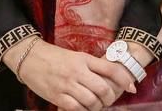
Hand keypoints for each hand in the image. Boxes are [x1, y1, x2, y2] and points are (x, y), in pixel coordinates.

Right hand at [17, 41, 133, 110]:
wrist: (30, 57)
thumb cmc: (54, 57)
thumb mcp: (75, 56)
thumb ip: (90, 66)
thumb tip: (109, 78)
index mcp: (84, 59)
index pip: (111, 68)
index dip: (124, 80)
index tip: (131, 88)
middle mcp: (78, 71)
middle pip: (103, 89)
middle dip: (109, 99)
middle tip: (107, 101)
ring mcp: (67, 84)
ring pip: (91, 101)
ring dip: (97, 107)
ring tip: (95, 106)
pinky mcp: (57, 95)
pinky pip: (76, 108)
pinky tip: (83, 109)